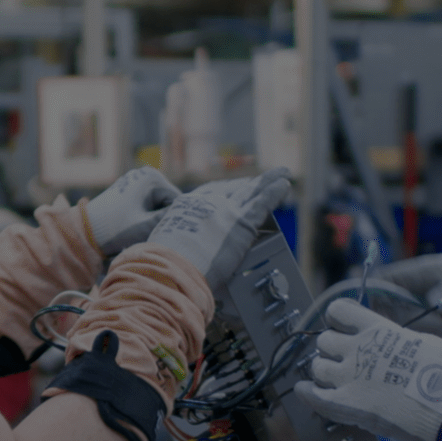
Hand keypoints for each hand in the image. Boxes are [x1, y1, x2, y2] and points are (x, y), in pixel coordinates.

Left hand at [83, 167, 180, 255]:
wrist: (83, 230)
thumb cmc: (114, 229)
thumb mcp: (146, 225)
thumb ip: (171, 218)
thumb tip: (194, 214)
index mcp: (152, 178)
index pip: (177, 202)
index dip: (174, 221)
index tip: (165, 234)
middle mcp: (145, 174)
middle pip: (168, 202)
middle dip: (164, 219)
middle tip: (152, 236)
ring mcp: (135, 181)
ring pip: (157, 205)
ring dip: (155, 220)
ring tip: (142, 233)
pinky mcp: (128, 191)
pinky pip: (146, 205)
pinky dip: (145, 217)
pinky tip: (136, 229)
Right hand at [145, 168, 292, 286]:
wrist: (171, 267)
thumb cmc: (161, 265)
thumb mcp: (159, 246)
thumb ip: (167, 244)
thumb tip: (158, 255)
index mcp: (185, 207)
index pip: (208, 194)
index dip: (221, 191)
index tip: (228, 189)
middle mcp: (207, 204)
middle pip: (231, 190)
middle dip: (246, 185)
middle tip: (256, 182)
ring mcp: (226, 211)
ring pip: (251, 192)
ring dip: (268, 181)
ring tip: (281, 173)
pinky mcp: (242, 224)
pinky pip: (263, 203)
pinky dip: (274, 192)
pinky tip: (284, 184)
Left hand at [292, 299, 441, 440]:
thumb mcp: (421, 341)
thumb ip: (395, 339)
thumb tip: (390, 340)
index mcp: (377, 330)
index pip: (339, 310)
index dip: (336, 318)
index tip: (339, 326)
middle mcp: (358, 348)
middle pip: (324, 341)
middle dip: (331, 350)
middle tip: (342, 360)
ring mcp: (350, 376)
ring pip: (317, 366)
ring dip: (323, 372)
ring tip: (333, 380)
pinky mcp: (347, 403)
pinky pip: (315, 395)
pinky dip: (308, 393)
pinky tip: (306, 391)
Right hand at [373, 252, 441, 346]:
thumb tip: (434, 306)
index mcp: (419, 275)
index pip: (384, 282)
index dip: (379, 297)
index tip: (393, 311)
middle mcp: (415, 299)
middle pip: (393, 316)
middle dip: (422, 324)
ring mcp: (424, 322)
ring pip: (412, 338)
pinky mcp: (435, 341)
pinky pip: (431, 352)